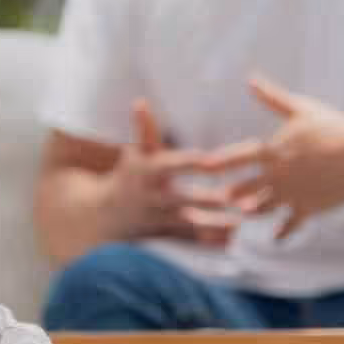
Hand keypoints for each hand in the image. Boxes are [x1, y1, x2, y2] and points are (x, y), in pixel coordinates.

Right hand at [103, 99, 241, 247]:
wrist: (104, 214)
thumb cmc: (130, 175)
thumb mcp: (135, 152)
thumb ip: (144, 129)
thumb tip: (140, 102)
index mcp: (149, 172)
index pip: (172, 165)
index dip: (191, 163)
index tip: (212, 161)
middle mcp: (153, 196)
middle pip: (183, 198)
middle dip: (207, 200)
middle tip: (233, 198)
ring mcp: (159, 219)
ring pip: (188, 224)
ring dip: (213, 224)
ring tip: (239, 224)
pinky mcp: (165, 235)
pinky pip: (188, 240)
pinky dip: (207, 242)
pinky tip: (230, 240)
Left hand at [198, 77, 343, 238]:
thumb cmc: (335, 126)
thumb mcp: (302, 108)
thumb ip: (273, 98)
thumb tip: (251, 79)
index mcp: (274, 151)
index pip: (239, 157)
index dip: (220, 162)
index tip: (203, 166)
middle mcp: (279, 176)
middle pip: (245, 188)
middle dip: (231, 193)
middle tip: (219, 198)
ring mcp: (293, 194)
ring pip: (263, 208)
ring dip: (251, 211)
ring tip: (243, 214)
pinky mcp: (310, 208)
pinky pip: (291, 224)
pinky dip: (282, 232)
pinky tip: (275, 238)